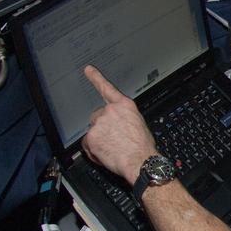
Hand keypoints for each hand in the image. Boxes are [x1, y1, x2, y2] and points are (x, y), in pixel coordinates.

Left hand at [81, 65, 158, 183]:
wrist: (140, 161)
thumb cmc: (143, 147)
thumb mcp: (139, 124)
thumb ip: (124, 118)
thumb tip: (116, 124)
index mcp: (125, 106)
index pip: (107, 88)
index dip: (96, 78)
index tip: (88, 69)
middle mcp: (110, 111)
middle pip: (98, 117)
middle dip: (102, 127)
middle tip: (114, 139)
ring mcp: (99, 123)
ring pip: (93, 131)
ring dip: (99, 139)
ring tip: (114, 148)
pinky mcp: (91, 136)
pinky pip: (87, 143)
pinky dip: (94, 150)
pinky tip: (106, 153)